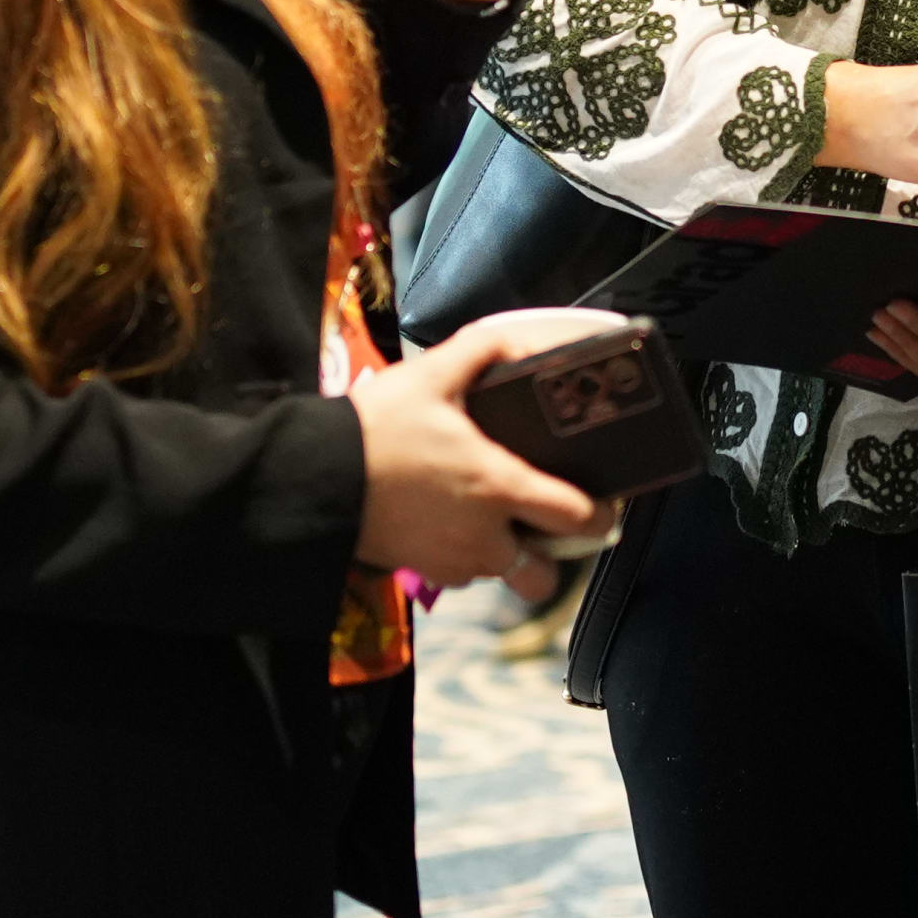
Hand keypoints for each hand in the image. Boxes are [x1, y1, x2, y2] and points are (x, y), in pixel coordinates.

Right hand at [351, 316, 620, 588]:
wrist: (314, 476)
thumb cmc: (376, 427)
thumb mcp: (432, 374)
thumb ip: (485, 350)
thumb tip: (527, 341)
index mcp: (498, 486)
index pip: (578, 519)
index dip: (601, 514)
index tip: (602, 501)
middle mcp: (484, 537)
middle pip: (547, 571)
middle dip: (555, 552)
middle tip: (545, 517)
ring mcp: (453, 562)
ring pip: (504, 575)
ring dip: (509, 555)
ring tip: (496, 515)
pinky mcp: (422, 571)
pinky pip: (463, 575)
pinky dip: (467, 556)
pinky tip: (454, 520)